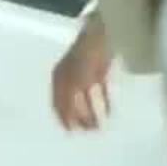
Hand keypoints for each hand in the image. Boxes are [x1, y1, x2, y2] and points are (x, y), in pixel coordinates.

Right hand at [50, 12, 111, 130]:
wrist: (104, 33)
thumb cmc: (85, 56)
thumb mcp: (75, 81)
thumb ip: (71, 101)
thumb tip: (70, 120)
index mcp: (59, 77)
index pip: (57, 103)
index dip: (63, 118)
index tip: (70, 131)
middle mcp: (69, 76)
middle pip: (71, 102)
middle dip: (79, 118)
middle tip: (88, 132)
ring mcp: (85, 73)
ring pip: (85, 98)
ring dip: (91, 113)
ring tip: (98, 126)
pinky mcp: (99, 70)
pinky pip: (99, 91)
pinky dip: (103, 103)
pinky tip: (108, 113)